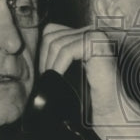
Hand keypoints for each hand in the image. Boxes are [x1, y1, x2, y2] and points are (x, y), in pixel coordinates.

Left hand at [38, 23, 139, 139]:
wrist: (110, 109)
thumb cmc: (89, 94)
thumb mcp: (67, 71)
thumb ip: (55, 57)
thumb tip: (29, 55)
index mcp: (84, 34)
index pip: (51, 32)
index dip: (44, 53)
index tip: (45, 73)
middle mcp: (91, 30)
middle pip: (51, 35)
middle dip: (45, 59)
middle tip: (48, 78)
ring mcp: (96, 35)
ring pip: (57, 43)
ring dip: (51, 65)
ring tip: (54, 80)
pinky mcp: (98, 43)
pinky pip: (67, 51)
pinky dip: (58, 66)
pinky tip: (60, 77)